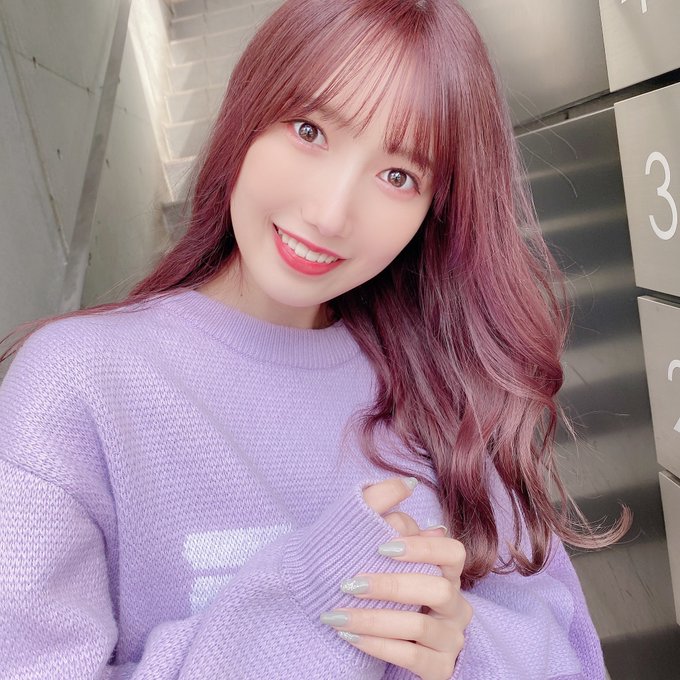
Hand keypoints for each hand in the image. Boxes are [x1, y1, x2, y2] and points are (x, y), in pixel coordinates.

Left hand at [321, 477, 472, 679]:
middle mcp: (455, 603)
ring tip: (336, 613)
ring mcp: (450, 638)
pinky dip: (377, 646)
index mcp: (446, 571)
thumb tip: (408, 483)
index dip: (422, 547)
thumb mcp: (375, 546)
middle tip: (349, 583)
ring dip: (374, 619)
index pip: (452, 551)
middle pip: (437, 589)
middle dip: (390, 585)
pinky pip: (413, 659)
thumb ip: (387, 508)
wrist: (368, 631)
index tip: (381, 545)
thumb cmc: (375, 582)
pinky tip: (348, 635)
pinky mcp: (439, 670)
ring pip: (420, 627)